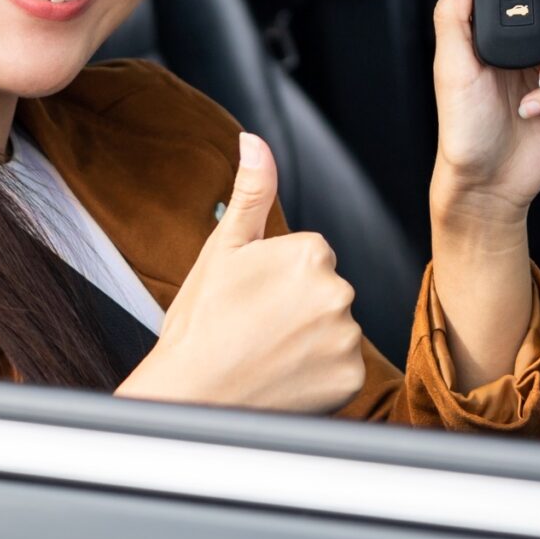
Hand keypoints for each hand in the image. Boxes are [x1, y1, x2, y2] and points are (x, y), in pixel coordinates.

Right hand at [114, 134, 363, 412]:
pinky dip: (321, 376)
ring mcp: (346, 337)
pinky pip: (343, 368)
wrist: (189, 397)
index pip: (310, 258)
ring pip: (335, 330)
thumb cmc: (200, 324)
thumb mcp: (223, 249)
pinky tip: (285, 378)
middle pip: (326, 292)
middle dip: (298, 309)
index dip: (277, 280)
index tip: (251, 300)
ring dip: (310, 342)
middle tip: (255, 330)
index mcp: (310, 252)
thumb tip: (255, 140)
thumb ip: (252, 191)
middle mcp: (338, 290)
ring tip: (267, 354)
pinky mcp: (350, 378)